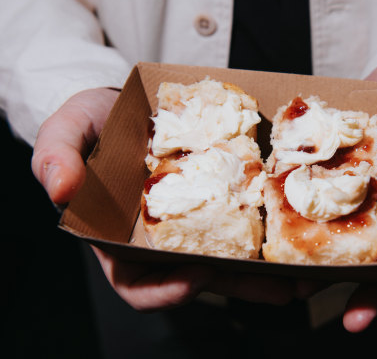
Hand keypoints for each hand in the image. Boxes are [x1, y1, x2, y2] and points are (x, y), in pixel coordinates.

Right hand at [31, 88, 313, 310]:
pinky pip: (246, 222)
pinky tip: (298, 228)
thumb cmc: (94, 119)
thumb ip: (55, 154)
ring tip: (306, 275)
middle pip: (202, 276)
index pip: (138, 284)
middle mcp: (163, 240)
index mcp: (120, 240)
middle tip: (282, 290)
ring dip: (268, 271)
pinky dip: (271, 231)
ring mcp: (196, 222)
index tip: (195, 277)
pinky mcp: (221, 198)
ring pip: (232, 258)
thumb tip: (59, 189)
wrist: (129, 100)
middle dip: (241, 288)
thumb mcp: (66, 127)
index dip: (165, 291)